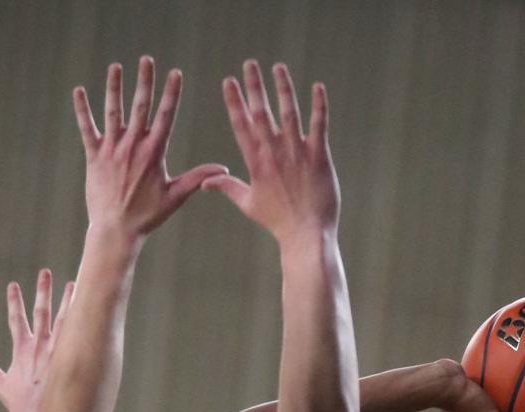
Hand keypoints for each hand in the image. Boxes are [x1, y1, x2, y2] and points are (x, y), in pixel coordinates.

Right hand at [0, 269, 73, 411]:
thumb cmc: (19, 404)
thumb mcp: (1, 385)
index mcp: (21, 350)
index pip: (16, 319)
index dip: (14, 302)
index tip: (13, 285)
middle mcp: (38, 346)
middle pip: (40, 312)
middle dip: (42, 292)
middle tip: (45, 273)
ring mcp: (54, 352)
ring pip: (63, 319)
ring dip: (68, 301)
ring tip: (74, 284)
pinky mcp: (67, 360)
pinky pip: (77, 336)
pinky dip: (82, 323)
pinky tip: (90, 311)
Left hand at [74, 57, 226, 237]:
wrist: (116, 230)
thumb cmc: (147, 216)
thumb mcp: (175, 196)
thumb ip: (197, 178)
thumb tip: (223, 170)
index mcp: (153, 153)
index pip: (165, 116)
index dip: (171, 93)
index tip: (175, 72)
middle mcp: (132, 146)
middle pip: (140, 106)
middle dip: (145, 81)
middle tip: (147, 59)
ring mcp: (112, 149)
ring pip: (113, 111)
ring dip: (114, 87)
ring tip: (116, 67)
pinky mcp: (94, 156)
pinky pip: (86, 128)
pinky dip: (82, 109)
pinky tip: (79, 91)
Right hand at [203, 62, 337, 244]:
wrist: (306, 234)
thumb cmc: (277, 222)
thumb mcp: (248, 204)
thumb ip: (227, 187)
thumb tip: (205, 182)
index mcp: (256, 163)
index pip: (241, 126)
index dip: (234, 102)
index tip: (228, 82)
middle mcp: (274, 153)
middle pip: (261, 113)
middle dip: (254, 86)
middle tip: (249, 64)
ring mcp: (297, 153)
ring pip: (288, 113)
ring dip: (282, 88)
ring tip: (277, 67)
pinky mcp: (318, 156)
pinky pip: (318, 125)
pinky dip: (318, 105)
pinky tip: (316, 87)